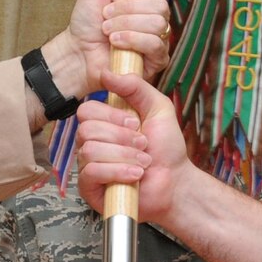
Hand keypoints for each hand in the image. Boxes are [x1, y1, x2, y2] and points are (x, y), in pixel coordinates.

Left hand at [40, 0, 169, 102]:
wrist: (76, 49)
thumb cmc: (88, 19)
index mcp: (148, 0)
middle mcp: (157, 19)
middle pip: (160, 6)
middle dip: (127, 8)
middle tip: (105, 15)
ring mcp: (159, 40)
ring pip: (158, 24)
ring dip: (126, 24)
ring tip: (106, 30)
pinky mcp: (156, 61)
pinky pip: (156, 45)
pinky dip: (131, 39)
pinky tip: (114, 42)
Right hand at [74, 71, 188, 221]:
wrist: (175, 182)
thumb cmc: (166, 148)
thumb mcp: (158, 107)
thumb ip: (135, 86)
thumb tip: (106, 72)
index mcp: (103, 124)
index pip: (87, 110)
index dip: (112, 116)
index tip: (137, 124)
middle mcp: (91, 143)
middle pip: (86, 130)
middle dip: (122, 138)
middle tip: (144, 145)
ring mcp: (88, 166)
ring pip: (89, 151)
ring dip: (124, 156)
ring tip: (143, 163)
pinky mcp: (89, 189)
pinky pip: (91, 173)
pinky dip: (117, 172)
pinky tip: (135, 175)